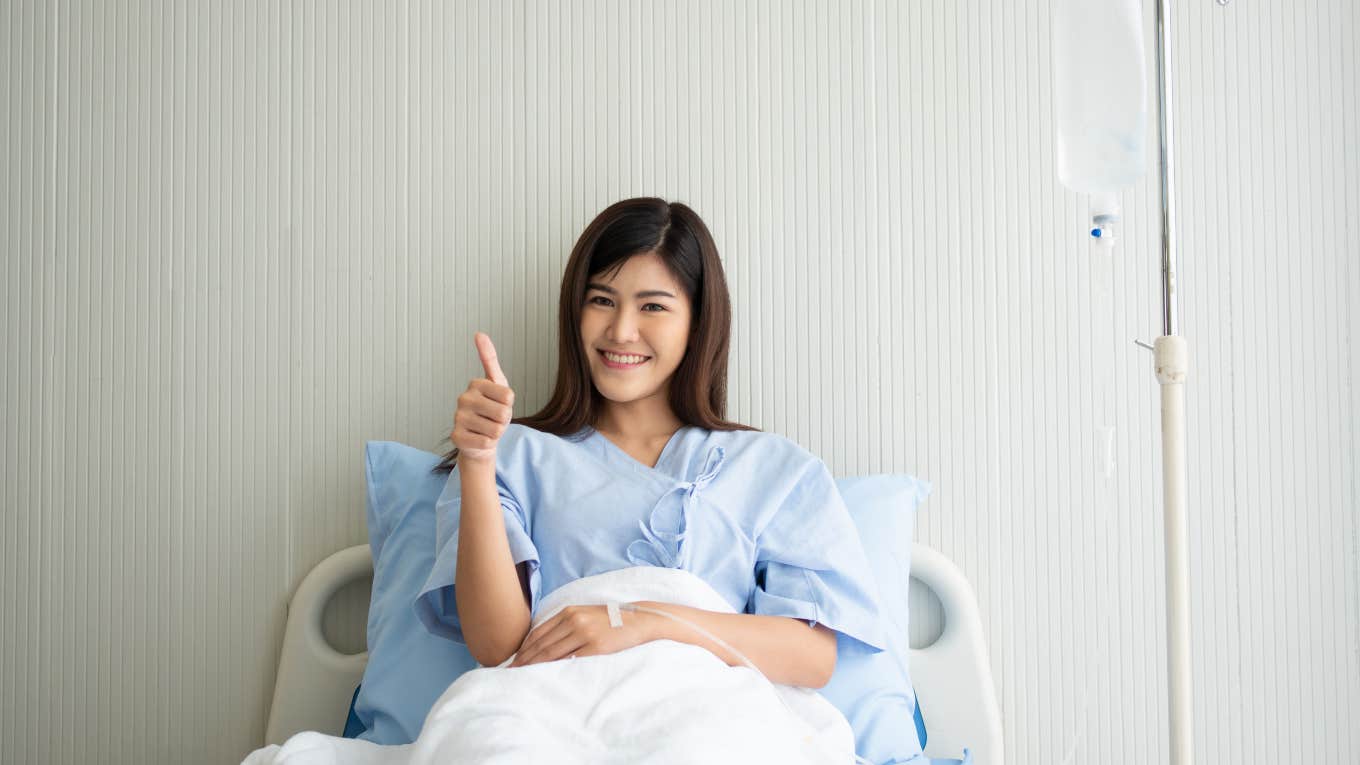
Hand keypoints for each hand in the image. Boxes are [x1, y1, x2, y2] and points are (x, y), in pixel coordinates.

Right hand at [452, 332, 514, 465]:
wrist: (480, 439)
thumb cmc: (492, 410)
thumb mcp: (497, 383)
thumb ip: (490, 359)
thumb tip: (479, 333)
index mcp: (475, 383)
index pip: (509, 397)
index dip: (509, 405)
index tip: (499, 404)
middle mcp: (463, 398)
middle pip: (503, 414)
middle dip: (504, 420)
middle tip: (493, 419)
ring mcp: (458, 418)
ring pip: (496, 430)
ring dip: (496, 432)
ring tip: (487, 429)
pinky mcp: (456, 437)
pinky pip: (487, 443)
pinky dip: (488, 444)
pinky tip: (479, 439)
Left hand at [508, 604, 652, 666]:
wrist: (638, 619)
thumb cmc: (610, 620)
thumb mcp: (585, 614)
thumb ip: (565, 623)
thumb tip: (542, 642)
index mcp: (569, 612)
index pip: (538, 633)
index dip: (523, 649)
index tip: (513, 661)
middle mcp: (574, 621)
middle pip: (541, 645)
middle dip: (523, 660)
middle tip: (509, 672)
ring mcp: (585, 633)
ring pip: (552, 653)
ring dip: (534, 666)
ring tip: (522, 676)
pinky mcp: (597, 647)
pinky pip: (570, 661)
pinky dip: (555, 669)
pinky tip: (546, 676)